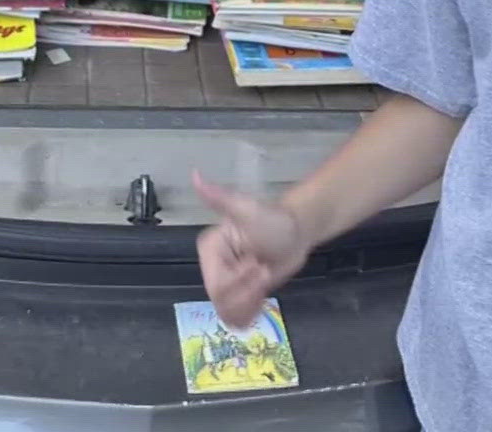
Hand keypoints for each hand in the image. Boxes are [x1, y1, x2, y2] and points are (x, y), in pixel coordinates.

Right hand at [193, 171, 310, 329]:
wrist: (296, 232)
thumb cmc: (274, 219)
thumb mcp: (248, 210)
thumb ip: (220, 198)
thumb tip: (195, 174)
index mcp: (210, 250)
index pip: (217, 283)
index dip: (240, 281)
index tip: (259, 265)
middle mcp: (213, 268)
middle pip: (222, 300)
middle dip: (248, 291)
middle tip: (265, 271)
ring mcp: (226, 283)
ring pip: (227, 312)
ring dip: (250, 303)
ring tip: (264, 279)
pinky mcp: (239, 294)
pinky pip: (235, 316)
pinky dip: (248, 314)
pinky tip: (261, 300)